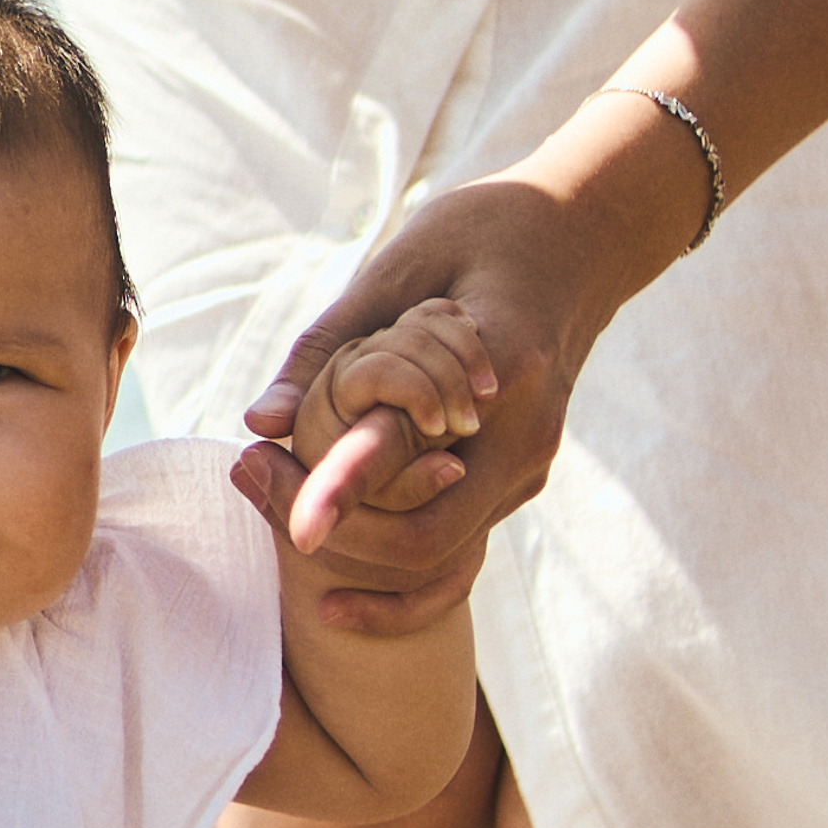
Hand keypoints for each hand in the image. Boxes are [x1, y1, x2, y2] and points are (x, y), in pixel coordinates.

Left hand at [235, 160, 661, 631]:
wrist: (581, 238)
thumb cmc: (481, 233)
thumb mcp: (398, 265)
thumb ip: (328, 347)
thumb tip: (261, 422)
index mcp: (505, 366)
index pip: (417, 450)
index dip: (348, 492)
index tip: (297, 527)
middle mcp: (524, 436)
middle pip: (423, 539)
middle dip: (331, 531)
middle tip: (247, 471)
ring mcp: (526, 470)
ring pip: (437, 561)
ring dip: (349, 555)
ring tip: (263, 492)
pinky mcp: (513, 485)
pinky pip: (453, 557)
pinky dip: (390, 579)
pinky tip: (327, 594)